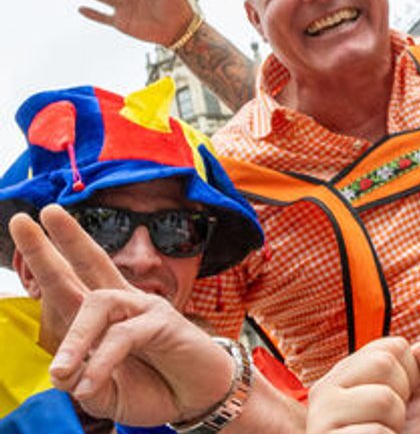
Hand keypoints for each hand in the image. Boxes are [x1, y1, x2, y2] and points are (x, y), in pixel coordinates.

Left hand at [8, 206, 234, 426]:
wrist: (197, 400)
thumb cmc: (153, 389)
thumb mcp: (104, 393)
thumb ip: (82, 381)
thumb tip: (68, 374)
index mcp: (103, 319)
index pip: (70, 281)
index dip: (47, 255)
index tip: (24, 224)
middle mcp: (123, 304)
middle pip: (91, 262)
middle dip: (63, 239)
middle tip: (35, 216)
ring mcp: (146, 308)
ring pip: (98, 303)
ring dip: (74, 339)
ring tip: (60, 372)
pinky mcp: (165, 323)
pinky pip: (123, 337)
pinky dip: (102, 363)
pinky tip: (89, 385)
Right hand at [309, 336, 419, 433]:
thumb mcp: (413, 406)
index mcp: (345, 375)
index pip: (393, 346)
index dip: (410, 375)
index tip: (398, 401)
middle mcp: (325, 391)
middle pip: (385, 363)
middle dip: (402, 398)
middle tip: (388, 423)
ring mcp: (321, 418)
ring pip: (383, 398)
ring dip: (394, 425)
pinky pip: (376, 433)